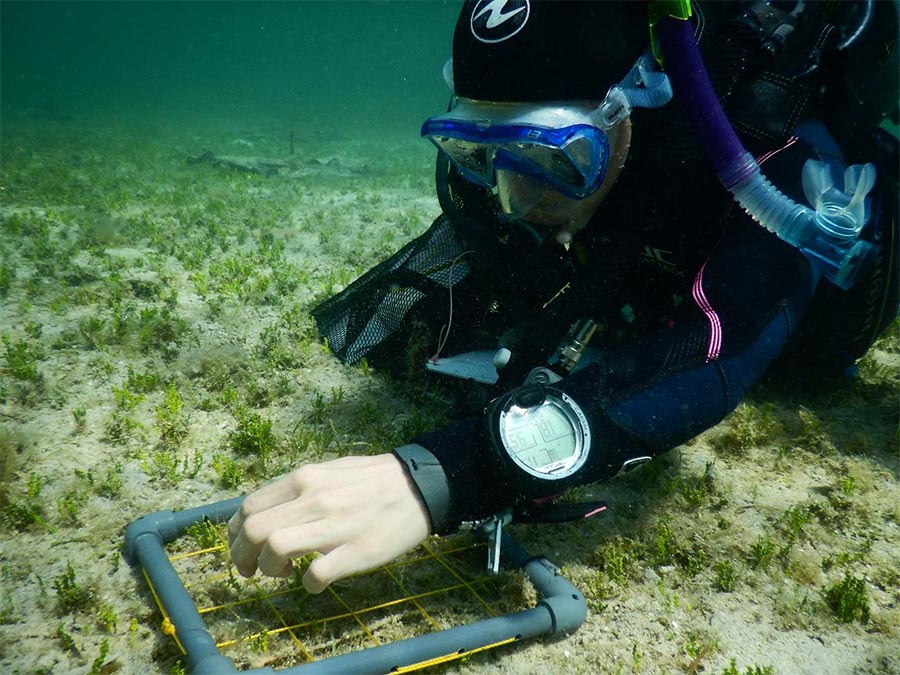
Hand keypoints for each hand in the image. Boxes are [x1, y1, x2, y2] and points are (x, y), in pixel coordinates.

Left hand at [227, 454, 430, 592]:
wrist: (420, 486)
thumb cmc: (373, 479)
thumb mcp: (330, 470)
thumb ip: (298, 488)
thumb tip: (267, 510)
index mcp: (305, 478)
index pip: (249, 507)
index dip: (235, 534)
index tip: (243, 548)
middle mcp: (314, 498)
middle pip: (253, 530)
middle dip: (242, 558)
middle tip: (253, 570)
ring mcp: (335, 525)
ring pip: (275, 548)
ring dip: (269, 569)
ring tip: (284, 573)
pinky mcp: (357, 551)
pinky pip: (315, 575)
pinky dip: (308, 585)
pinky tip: (316, 583)